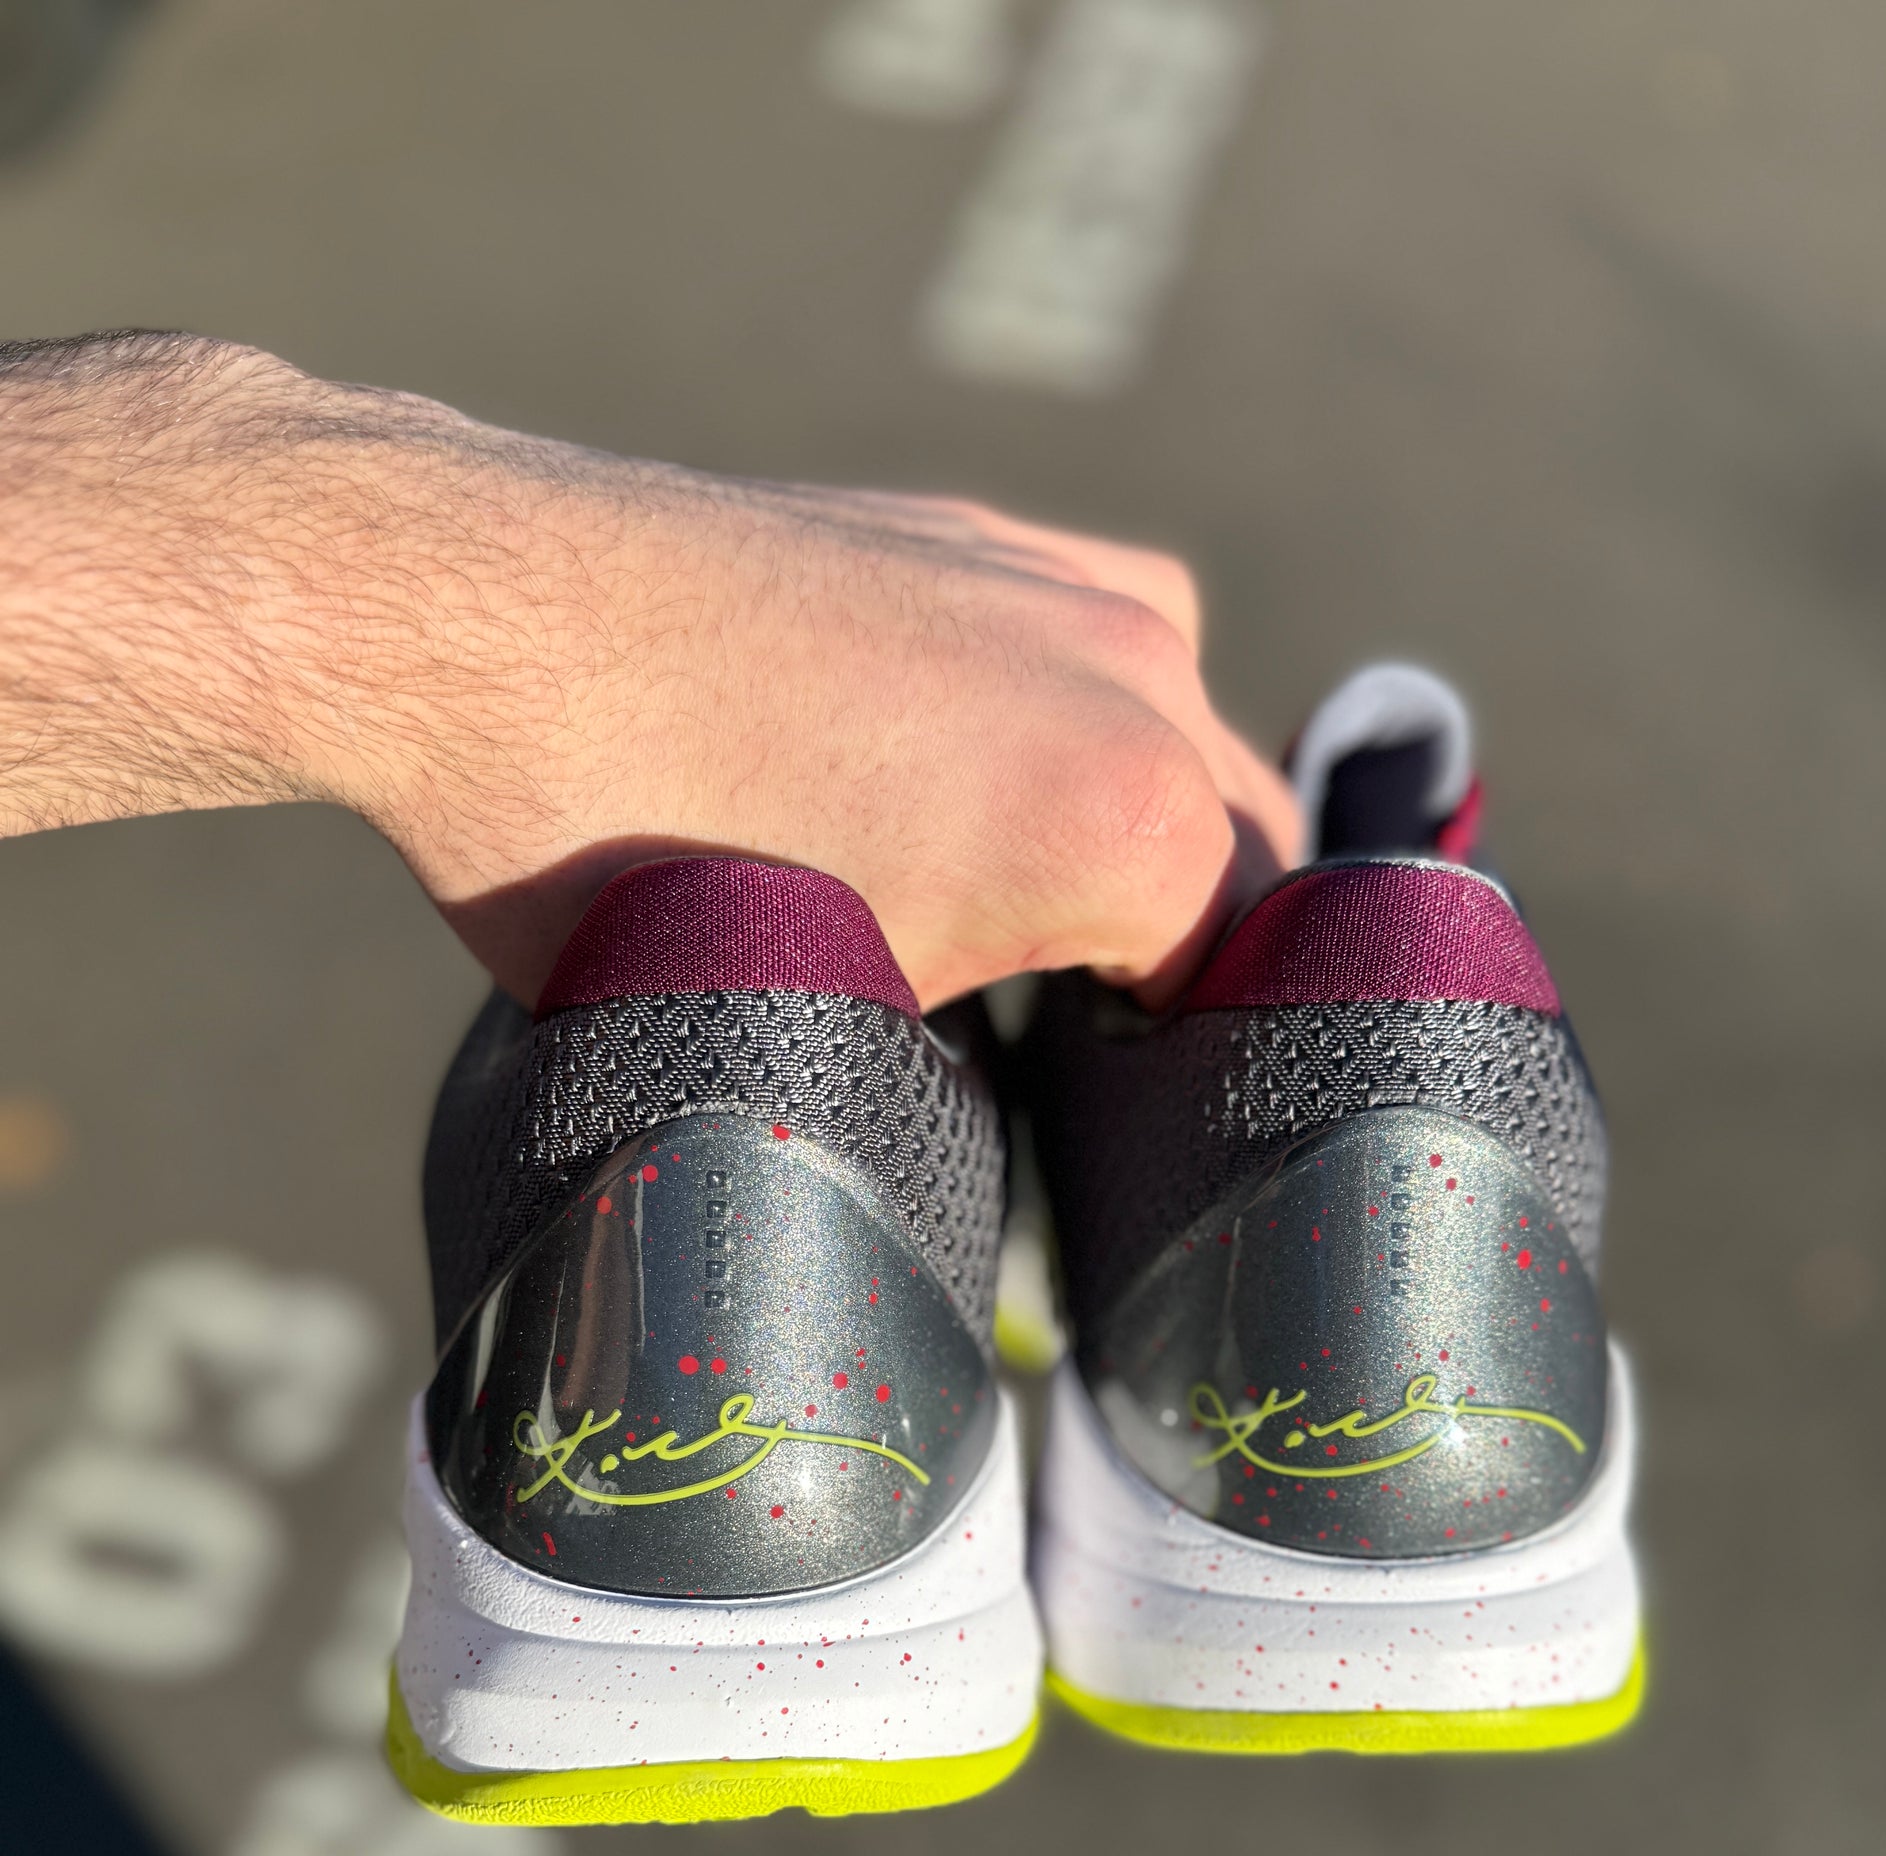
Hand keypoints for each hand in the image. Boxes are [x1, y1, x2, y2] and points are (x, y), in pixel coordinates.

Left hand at [0, 339, 1297, 1006]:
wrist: (471, 623)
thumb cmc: (623, 856)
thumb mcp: (816, 1029)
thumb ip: (974, 1067)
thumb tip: (1006, 1109)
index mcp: (1131, 826)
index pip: (1255, 995)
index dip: (1188, 1084)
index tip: (1120, 1134)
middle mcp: (1140, 680)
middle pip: (1244, 865)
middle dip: (1180, 961)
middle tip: (1079, 1055)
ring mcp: (1065, 583)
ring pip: (1184, 747)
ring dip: (1141, 838)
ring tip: (1026, 925)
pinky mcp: (982, 532)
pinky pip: (1105, 651)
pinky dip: (1080, 731)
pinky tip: (979, 788)